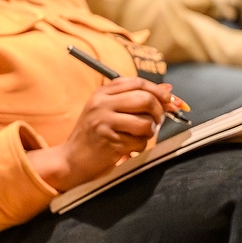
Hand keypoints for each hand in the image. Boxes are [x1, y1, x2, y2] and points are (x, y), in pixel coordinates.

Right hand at [29, 75, 178, 189]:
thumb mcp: (108, 110)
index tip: (170, 101)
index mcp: (102, 93)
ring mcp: (105, 123)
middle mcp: (102, 104)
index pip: (138, 83)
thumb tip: (169, 91)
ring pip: (145, 123)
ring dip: (149, 132)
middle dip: (158, 112)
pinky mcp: (110, 142)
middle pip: (145, 99)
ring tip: (138, 136)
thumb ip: (134, 98)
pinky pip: (139, 142)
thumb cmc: (94, 134)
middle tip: (156, 121)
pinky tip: (127, 148)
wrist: (71, 159)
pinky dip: (139, 147)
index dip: (158, 91)